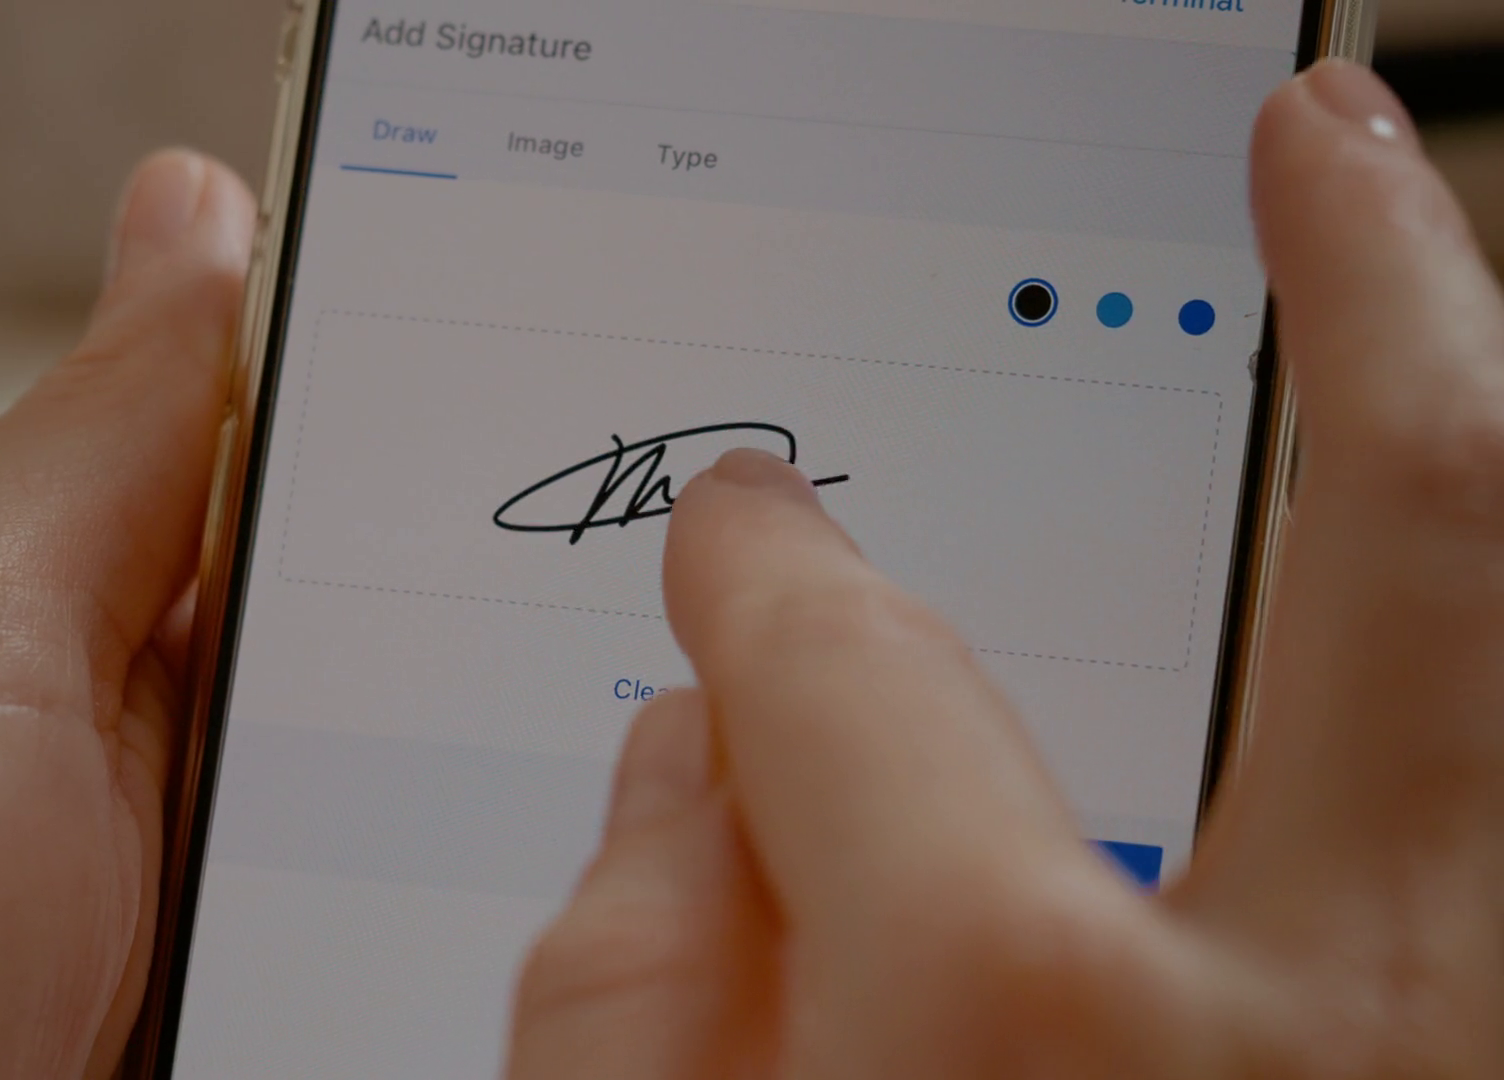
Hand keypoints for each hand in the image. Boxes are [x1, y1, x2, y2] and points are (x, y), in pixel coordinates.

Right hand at [507, 61, 1503, 1078]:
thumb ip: (624, 990)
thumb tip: (690, 758)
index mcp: (1017, 1032)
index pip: (861, 678)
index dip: (773, 580)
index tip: (748, 539)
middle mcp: (1329, 1019)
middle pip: (1421, 519)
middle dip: (1381, 291)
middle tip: (1334, 154)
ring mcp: (1473, 1048)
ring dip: (1488, 432)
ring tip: (1447, 299)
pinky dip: (1476, 671)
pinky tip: (1413, 628)